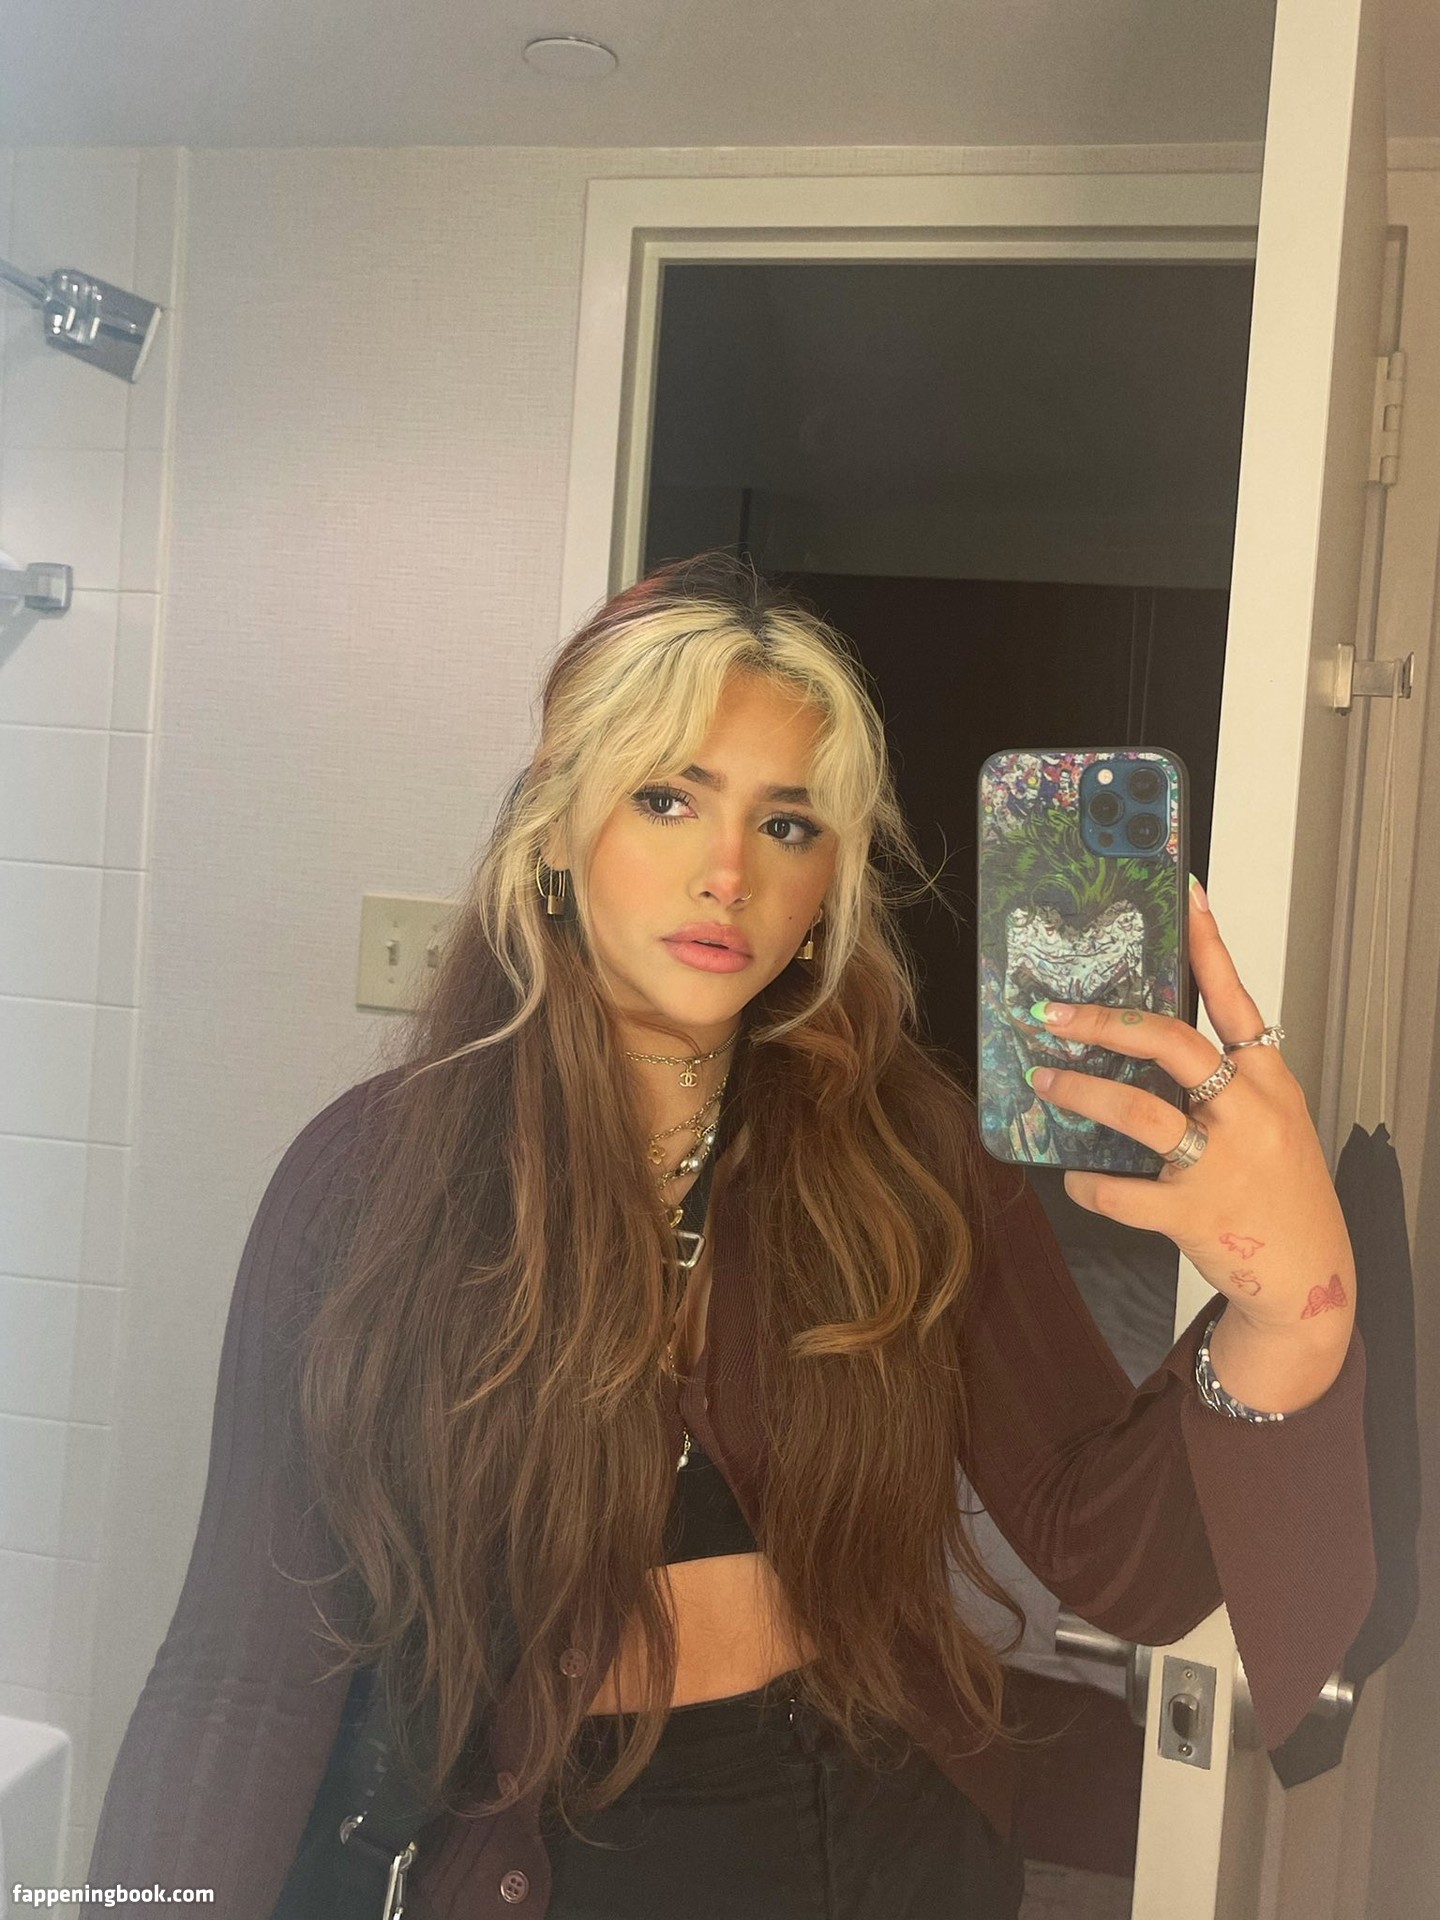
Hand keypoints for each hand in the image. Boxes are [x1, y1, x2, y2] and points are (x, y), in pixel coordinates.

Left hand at [1025, 879, 1354, 1337]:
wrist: (1311, 1276)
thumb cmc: (1280, 1187)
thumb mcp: (1272, 1120)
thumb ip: (1226, 1078)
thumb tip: (1147, 1037)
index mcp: (1269, 1081)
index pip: (1235, 1000)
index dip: (1208, 947)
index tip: (1185, 896)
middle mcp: (1248, 1113)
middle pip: (1173, 1045)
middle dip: (1105, 1024)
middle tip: (1054, 1015)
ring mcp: (1221, 1164)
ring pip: (1137, 1112)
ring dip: (1081, 1093)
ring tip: (1045, 1083)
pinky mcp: (1194, 1214)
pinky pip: (1121, 1190)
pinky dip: (1088, 1182)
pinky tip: (1074, 1174)